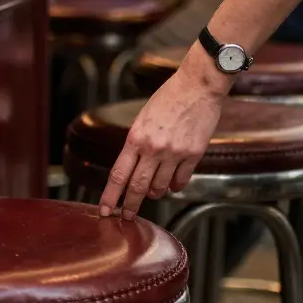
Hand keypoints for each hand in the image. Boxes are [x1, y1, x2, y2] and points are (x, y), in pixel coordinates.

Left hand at [99, 53, 230, 218]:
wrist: (197, 86)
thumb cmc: (168, 98)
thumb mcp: (142, 119)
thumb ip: (136, 144)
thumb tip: (132, 168)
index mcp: (135, 138)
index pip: (118, 175)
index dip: (110, 196)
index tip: (105, 210)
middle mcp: (153, 148)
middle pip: (137, 187)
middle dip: (130, 206)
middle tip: (127, 216)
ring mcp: (174, 153)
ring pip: (160, 188)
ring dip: (155, 194)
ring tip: (153, 195)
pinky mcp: (194, 154)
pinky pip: (181, 181)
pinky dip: (174, 186)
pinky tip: (172, 185)